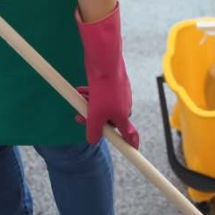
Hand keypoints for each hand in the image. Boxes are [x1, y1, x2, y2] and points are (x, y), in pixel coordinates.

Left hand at [75, 2, 138, 147]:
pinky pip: (100, 95)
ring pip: (102, 106)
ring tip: (80, 99)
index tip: (135, 150)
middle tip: (80, 117)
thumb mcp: (95, 116)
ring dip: (89, 106)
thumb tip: (93, 140)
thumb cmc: (103, 91)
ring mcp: (118, 94)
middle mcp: (123, 106)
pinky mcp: (112, 84)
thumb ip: (94, 131)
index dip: (131, 143)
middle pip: (108, 120)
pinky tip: (81, 90)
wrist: (104, 63)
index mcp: (123, 116)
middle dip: (93, 119)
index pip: (129, 134)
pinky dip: (91, 95)